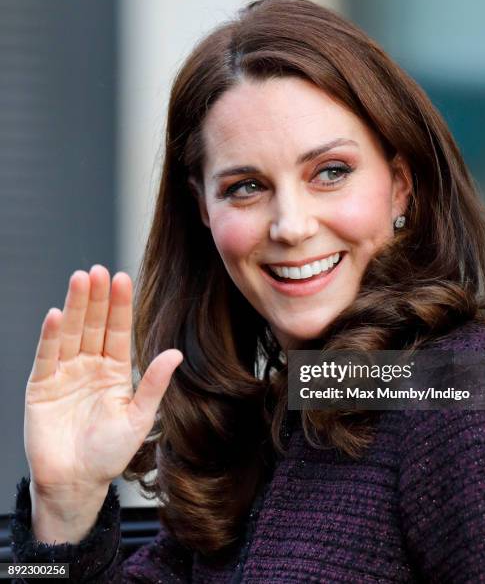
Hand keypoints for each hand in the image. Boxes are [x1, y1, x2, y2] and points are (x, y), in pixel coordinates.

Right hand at [24, 265, 181, 498]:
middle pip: (93, 325)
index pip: (117, 331)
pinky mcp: (41, 386)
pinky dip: (51, 337)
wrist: (76, 483)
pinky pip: (47, 357)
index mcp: (114, 371)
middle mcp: (89, 366)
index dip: (119, 305)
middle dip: (97, 298)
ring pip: (71, 333)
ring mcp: (64, 374)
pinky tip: (57, 315)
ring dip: (75, 307)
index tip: (122, 278)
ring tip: (80, 280)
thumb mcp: (138, 417)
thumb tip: (175, 353)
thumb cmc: (109, 453)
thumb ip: (154, 384)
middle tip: (99, 270)